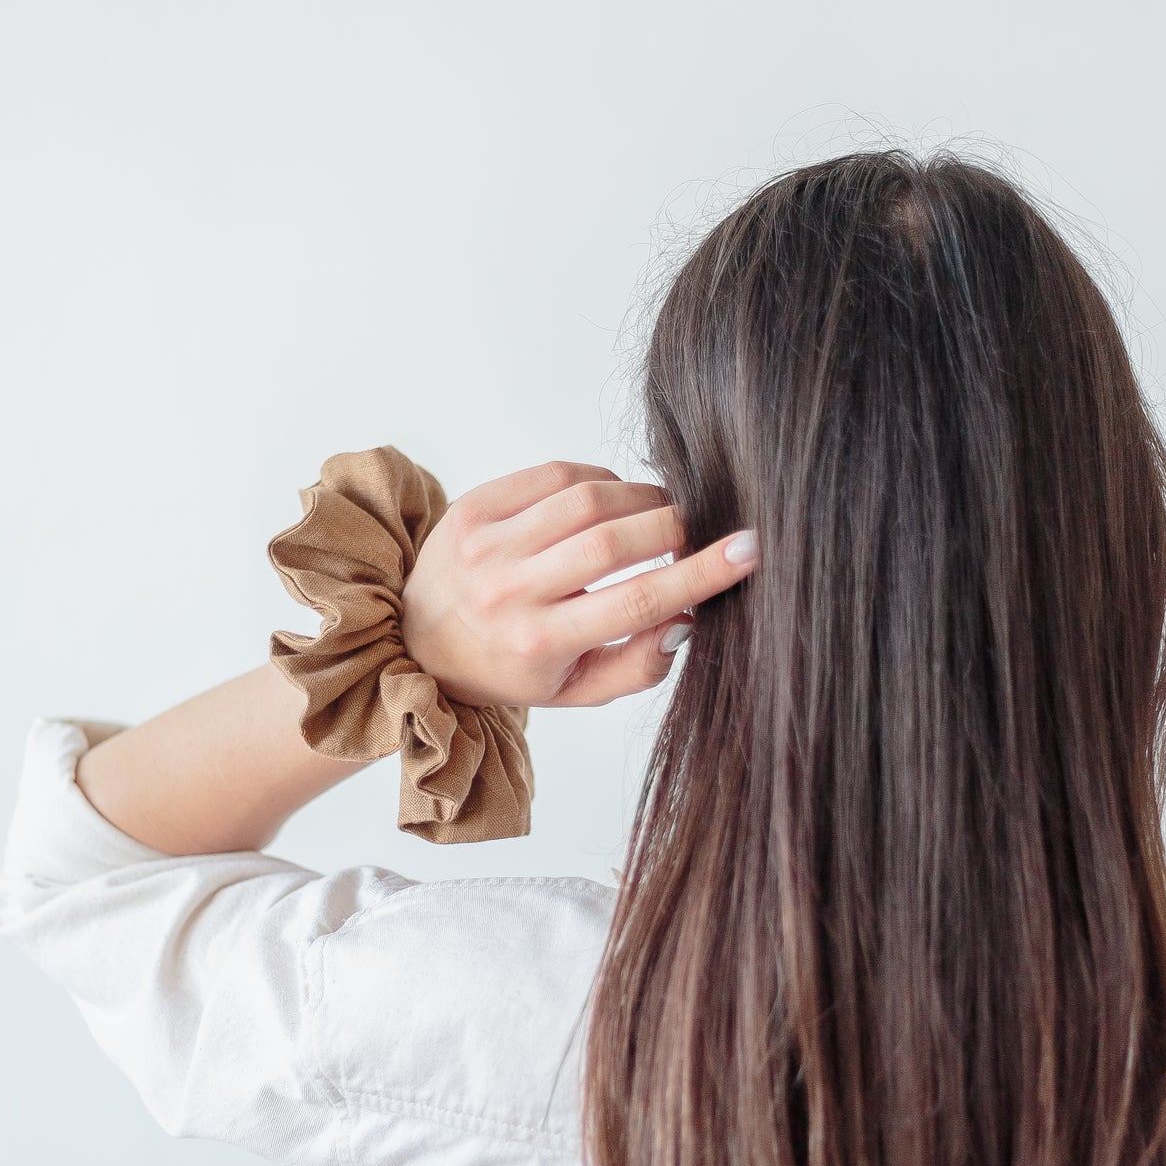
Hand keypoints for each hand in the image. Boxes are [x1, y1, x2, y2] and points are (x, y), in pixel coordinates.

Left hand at [400, 460, 757, 708]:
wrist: (417, 638)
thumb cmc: (509, 666)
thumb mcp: (575, 690)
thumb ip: (638, 666)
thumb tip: (688, 618)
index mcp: (539, 645)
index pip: (636, 601)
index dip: (700, 572)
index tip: (748, 549)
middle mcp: (508, 593)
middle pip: (613, 541)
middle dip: (674, 526)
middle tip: (695, 529)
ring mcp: (486, 545)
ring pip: (586, 500)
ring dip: (640, 497)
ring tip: (655, 514)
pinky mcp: (472, 507)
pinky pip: (553, 475)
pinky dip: (597, 480)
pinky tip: (607, 500)